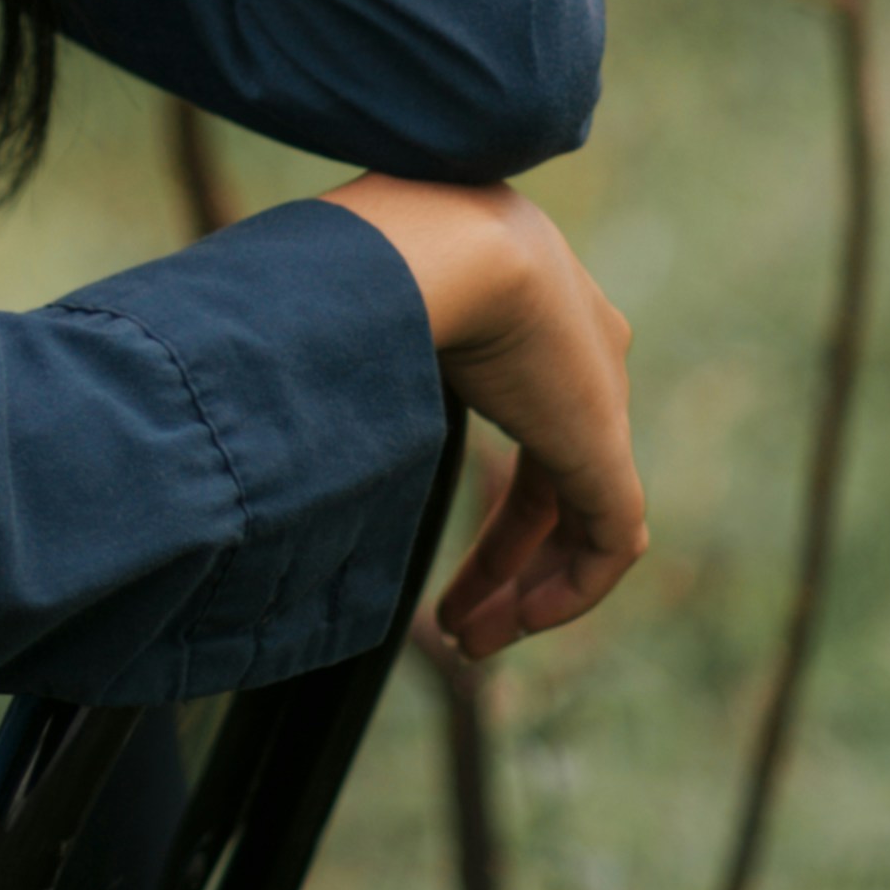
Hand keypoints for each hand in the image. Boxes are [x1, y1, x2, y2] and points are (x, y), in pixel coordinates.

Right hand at [324, 177, 644, 659]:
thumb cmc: (379, 265)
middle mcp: (580, 357)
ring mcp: (598, 403)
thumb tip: (278, 386)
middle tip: (453, 626)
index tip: (438, 558)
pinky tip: (518, 625)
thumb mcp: (371, 315)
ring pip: (582, 519)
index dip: (492, 510)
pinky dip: (568, 591)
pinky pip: (611, 541)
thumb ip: (356, 357)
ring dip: (525, 589)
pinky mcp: (606, 446)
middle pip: (551, 482)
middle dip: (503, 560)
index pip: (527, 432)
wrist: (443, 245)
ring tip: (469, 644)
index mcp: (532, 315)